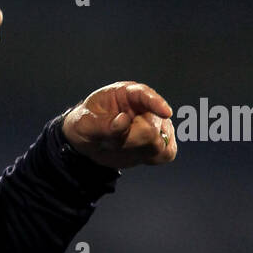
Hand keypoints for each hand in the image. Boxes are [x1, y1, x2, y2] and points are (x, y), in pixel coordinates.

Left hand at [62, 81, 177, 168]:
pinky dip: (154, 158)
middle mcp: (144, 106)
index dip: (156, 103)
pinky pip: (167, 152)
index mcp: (126, 94)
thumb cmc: (86, 124)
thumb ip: (102, 124)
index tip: (167, 113)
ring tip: (120, 147)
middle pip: (152, 127)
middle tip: (111, 143)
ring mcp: (154, 124)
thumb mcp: (85, 124)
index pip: (144, 94)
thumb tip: (123, 121)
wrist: (87, 140)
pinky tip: (139, 155)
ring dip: (140, 150)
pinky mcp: (157, 141)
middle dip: (131, 140)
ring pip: (161, 142)